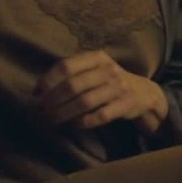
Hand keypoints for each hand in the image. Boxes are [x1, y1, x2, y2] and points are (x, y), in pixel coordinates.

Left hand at [33, 50, 167, 133]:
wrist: (144, 93)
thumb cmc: (110, 80)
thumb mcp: (95, 68)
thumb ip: (72, 73)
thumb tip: (39, 90)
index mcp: (97, 58)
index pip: (66, 66)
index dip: (48, 80)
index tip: (37, 93)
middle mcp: (108, 70)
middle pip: (73, 85)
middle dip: (53, 100)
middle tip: (42, 110)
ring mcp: (118, 88)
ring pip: (85, 102)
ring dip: (65, 113)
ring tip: (53, 119)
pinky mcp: (125, 105)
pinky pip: (100, 116)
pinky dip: (84, 121)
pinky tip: (74, 124)